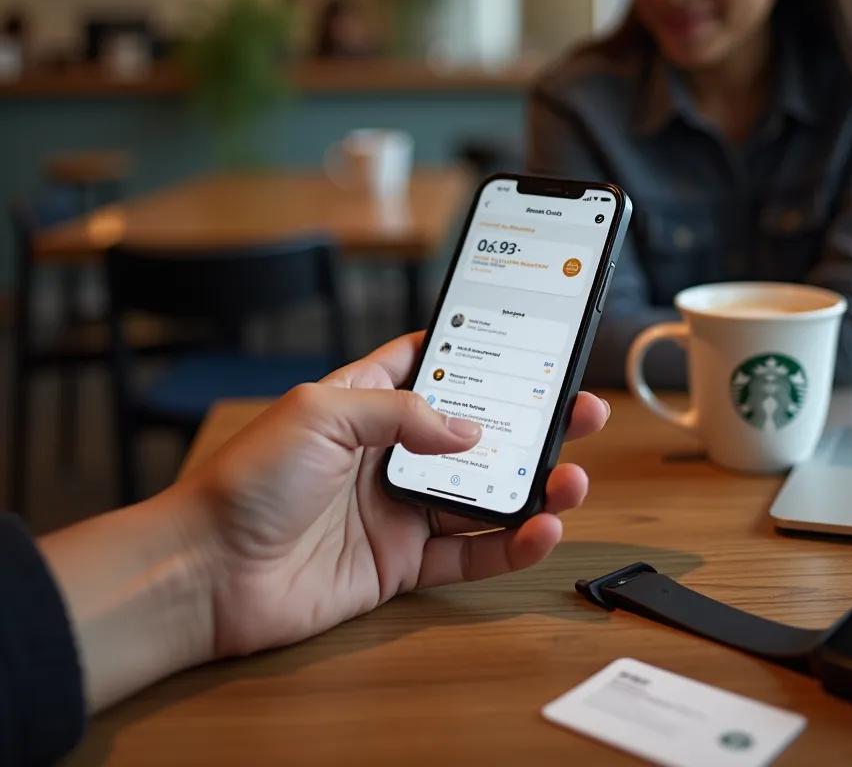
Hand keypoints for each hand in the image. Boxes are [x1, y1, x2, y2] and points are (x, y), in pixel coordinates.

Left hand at [178, 332, 608, 658]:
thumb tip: (470, 430)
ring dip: (533, 486)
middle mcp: (388, 452)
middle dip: (529, 422)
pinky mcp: (402, 561)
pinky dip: (509, 544)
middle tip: (579, 411)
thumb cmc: (247, 480)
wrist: (207, 573)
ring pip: (484, 492)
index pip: (432, 365)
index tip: (529, 341)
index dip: (479, 352)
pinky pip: (469, 551)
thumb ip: (401, 412)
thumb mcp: (322, 414)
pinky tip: (538, 529)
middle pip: (475, 432)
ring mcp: (398, 507)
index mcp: (365, 402)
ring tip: (572, 478)